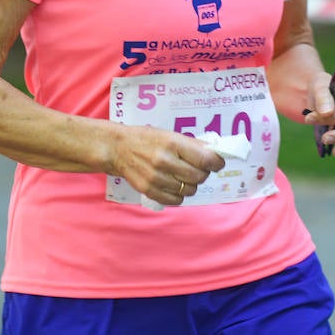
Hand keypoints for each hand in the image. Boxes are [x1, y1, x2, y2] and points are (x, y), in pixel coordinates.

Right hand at [106, 124, 225, 205]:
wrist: (117, 148)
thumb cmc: (146, 139)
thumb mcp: (169, 134)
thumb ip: (192, 145)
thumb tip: (215, 153)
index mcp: (172, 144)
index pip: (205, 159)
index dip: (216, 162)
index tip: (217, 163)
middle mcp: (164, 161)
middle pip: (199, 177)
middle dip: (203, 173)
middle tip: (198, 168)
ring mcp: (156, 178)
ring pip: (189, 190)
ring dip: (190, 184)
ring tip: (182, 176)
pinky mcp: (149, 191)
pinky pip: (176, 200)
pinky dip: (179, 195)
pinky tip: (174, 185)